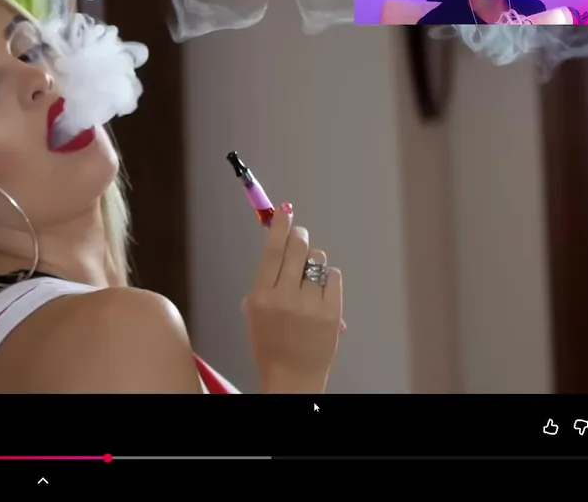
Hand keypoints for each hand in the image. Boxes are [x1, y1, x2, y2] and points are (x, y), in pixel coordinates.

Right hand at [242, 204, 343, 392]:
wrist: (292, 376)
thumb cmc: (270, 342)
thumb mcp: (253, 310)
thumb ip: (264, 279)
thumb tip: (279, 243)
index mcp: (260, 296)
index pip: (271, 251)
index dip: (279, 227)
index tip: (285, 211)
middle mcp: (284, 298)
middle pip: (296, 249)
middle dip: (299, 237)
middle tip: (300, 236)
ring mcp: (310, 305)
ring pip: (317, 261)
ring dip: (313, 262)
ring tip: (308, 279)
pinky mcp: (332, 313)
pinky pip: (333, 277)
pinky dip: (328, 279)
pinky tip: (321, 292)